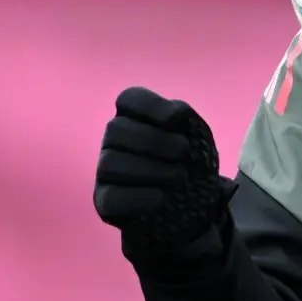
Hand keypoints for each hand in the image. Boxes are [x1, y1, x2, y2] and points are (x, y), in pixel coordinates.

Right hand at [94, 87, 234, 251]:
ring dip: (152, 170)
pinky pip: (111, 198)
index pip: (129, 98)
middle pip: (116, 128)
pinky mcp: (105, 202)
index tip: (176, 121)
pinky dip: (140, 197)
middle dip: (155, 140)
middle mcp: (113, 140)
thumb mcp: (196, 134)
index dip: (152, 106)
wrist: (196, 200)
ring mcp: (105, 171)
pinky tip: (163, 197)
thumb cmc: (191, 159)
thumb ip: (184, 118)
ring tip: (180, 177)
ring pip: (111, 164)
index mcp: (134, 117)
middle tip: (184, 151)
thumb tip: (175, 115)